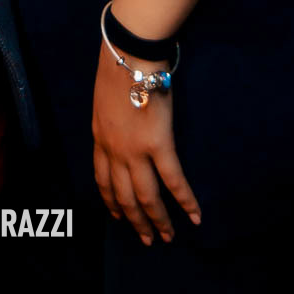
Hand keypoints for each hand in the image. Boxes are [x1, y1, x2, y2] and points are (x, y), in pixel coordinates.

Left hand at [92, 40, 200, 245]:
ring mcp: (135, 150)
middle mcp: (114, 150)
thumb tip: (119, 127)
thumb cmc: (119, 67)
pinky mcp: (158, 144)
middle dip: (134, 221)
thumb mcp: (103, 98)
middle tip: (146, 239)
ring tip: (167, 237)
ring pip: (145, 197)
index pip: (102, 179)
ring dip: (157, 221)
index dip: (110, 201)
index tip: (117, 216)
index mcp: (99, 137)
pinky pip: (173, 181)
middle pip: (123, 195)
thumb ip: (110, 119)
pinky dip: (185, 201)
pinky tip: (194, 216)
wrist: (130, 54)